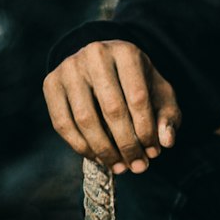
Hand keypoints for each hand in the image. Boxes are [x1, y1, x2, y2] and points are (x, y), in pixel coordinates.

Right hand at [43, 40, 180, 175]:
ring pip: (86, 119)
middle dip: (127, 145)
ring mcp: (69, 68)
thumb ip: (168, 116)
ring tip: (119, 166)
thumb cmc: (136, 82)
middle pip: (112, 109)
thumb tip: (166, 141)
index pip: (138, 98)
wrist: (103, 64)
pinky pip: (63, 123)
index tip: (153, 154)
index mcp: (126, 53)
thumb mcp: (159, 94)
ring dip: (104, 150)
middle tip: (137, 166)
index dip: (146, 131)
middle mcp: (95, 54)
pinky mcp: (51, 83)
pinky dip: (80, 146)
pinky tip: (97, 157)